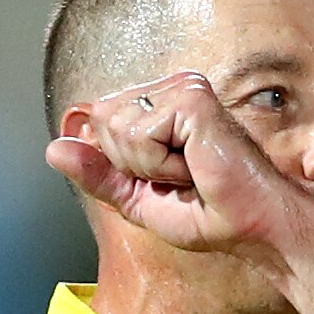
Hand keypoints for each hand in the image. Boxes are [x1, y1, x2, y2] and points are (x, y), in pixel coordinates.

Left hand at [44, 72, 313, 264]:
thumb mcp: (141, 199)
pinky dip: (161, 164)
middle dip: (132, 163)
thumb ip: (99, 174)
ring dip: (149, 166)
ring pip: (116, 127)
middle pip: (101, 120)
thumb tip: (53, 149)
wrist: (259, 225)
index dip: (124, 164)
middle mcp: (170, 88)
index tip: (172, 179)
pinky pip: (139, 135)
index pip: (100, 123)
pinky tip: (196, 166)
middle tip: (183, 177)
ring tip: (192, 172)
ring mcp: (181, 89)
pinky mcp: (190, 98)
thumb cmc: (216, 215)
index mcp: (160, 106)